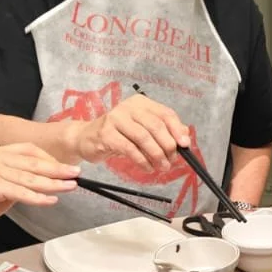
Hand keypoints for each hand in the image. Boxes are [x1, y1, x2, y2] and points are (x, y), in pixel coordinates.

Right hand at [0, 143, 78, 237]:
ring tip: (69, 187)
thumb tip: (45, 181)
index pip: (29, 150)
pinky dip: (37, 197)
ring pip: (29, 177)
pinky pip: (19, 192)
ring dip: (53, 183)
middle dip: (57, 169)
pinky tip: (50, 200)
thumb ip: (19, 180)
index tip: (65, 167)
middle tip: (75, 174)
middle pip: (32, 162)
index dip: (49, 158)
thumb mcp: (2, 186)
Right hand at [75, 93, 189, 171]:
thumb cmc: (118, 135)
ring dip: (156, 155)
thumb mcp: (142, 130)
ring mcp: (115, 119)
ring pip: (143, 137)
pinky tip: (147, 168)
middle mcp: (128, 107)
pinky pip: (129, 149)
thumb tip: (185, 137)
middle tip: (172, 161)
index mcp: (141, 103)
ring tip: (162, 167)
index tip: (185, 145)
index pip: (165, 113)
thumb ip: (163, 131)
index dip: (177, 129)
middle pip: (156, 126)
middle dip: (168, 145)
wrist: (86, 139)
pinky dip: (142, 160)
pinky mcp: (106, 134)